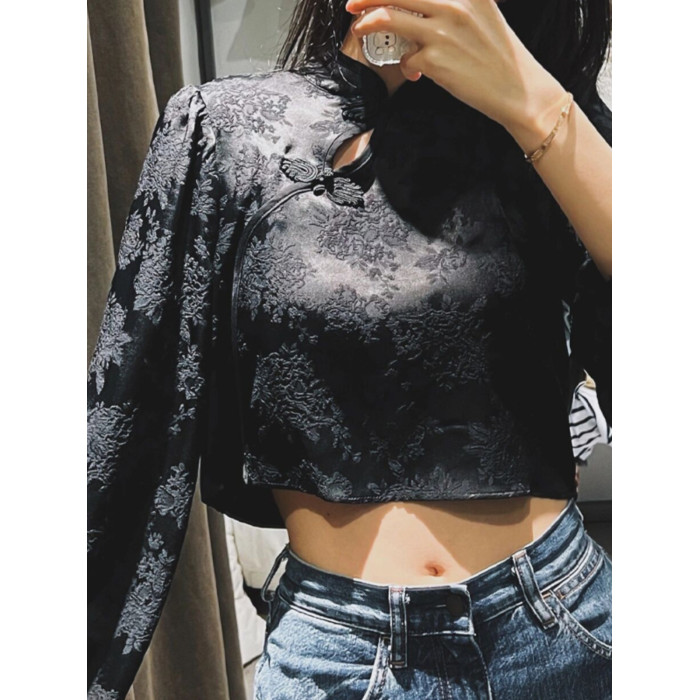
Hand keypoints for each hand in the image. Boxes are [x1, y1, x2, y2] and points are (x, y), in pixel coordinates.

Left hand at [345, 0, 567, 131]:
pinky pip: (406, 59)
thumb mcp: (482, 13)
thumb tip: (417, 6)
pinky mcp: (434, 60)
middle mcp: (453, 3)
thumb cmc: (498, 56)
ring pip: (389, 17)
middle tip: (352, 3)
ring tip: (360, 29)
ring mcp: (442, 31)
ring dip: (367, 23)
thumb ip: (453, 4)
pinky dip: (406, 66)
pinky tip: (418, 74)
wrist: (517, 89)